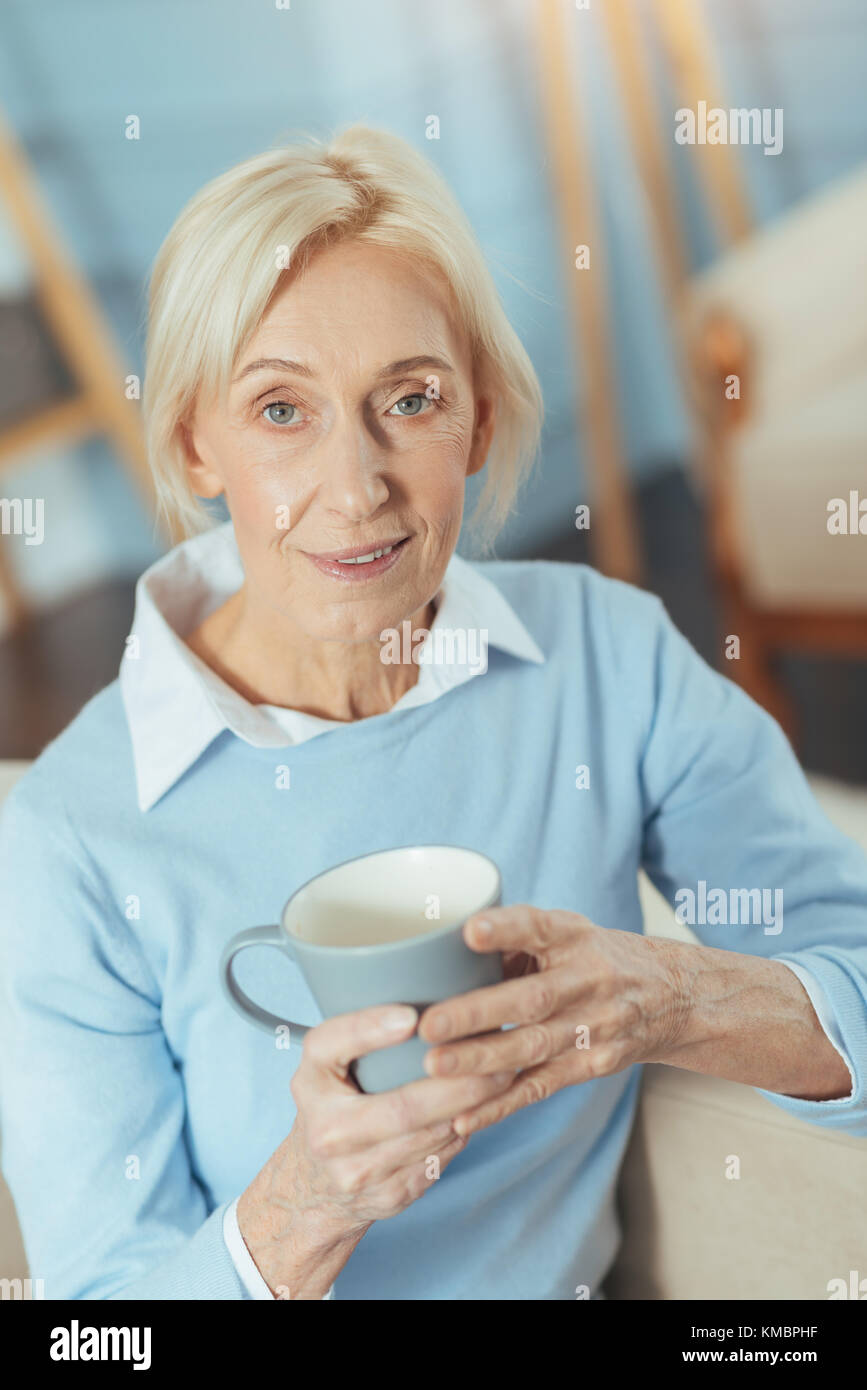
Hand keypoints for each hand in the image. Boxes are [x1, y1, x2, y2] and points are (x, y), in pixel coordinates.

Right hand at [237, 1003, 515, 1296]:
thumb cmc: (331, 1104)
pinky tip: (482, 1111)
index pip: (333, 1047)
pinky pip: (439, 1159)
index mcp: (309, 1084)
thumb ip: (357, 1029)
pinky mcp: (388, 1196)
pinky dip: (464, 1132)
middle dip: (459, 1083)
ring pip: (431, 1137)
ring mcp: (358, 1172)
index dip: (372, 1028)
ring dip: (473, 1108)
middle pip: (403, 1107)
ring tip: (502, 1077)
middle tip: (496, 1057)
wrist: (313, 1186)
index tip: (412, 1015)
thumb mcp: (325, 1062)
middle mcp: (327, 1132)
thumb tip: (429, 1000)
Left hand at [417, 905, 690, 1136]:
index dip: (506, 928)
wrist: (672, 995)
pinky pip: (541, 1087)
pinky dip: (501, 1105)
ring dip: (482, 1061)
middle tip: (429, 1024)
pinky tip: (463, 1117)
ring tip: (434, 1067)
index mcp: (575, 937)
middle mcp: (589, 980)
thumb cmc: (594, 956)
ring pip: (533, 1047)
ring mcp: (595, 1026)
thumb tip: (443, 958)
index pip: (540, 927)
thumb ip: (512, 942)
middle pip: (533, 999)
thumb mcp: (566, 933)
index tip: (470, 930)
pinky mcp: (593, 1065)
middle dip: (479, 1013)